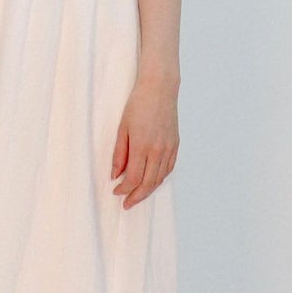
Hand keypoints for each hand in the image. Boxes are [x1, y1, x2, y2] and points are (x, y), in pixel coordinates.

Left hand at [110, 76, 178, 208]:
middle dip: (136, 196)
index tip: (116, 192)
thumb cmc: (138, 105)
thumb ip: (119, 154)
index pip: (134, 178)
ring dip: (148, 190)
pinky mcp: (175, 144)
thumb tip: (116, 175)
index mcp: (143, 146)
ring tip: (137, 195)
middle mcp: (158, 150)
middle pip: (149, 183)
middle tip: (127, 204)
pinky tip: (152, 181)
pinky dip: (159, 178)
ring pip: (160, 178)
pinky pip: (168, 168)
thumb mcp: (122, 129)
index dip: (124, 189)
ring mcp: (169, 148)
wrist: (159, 88)